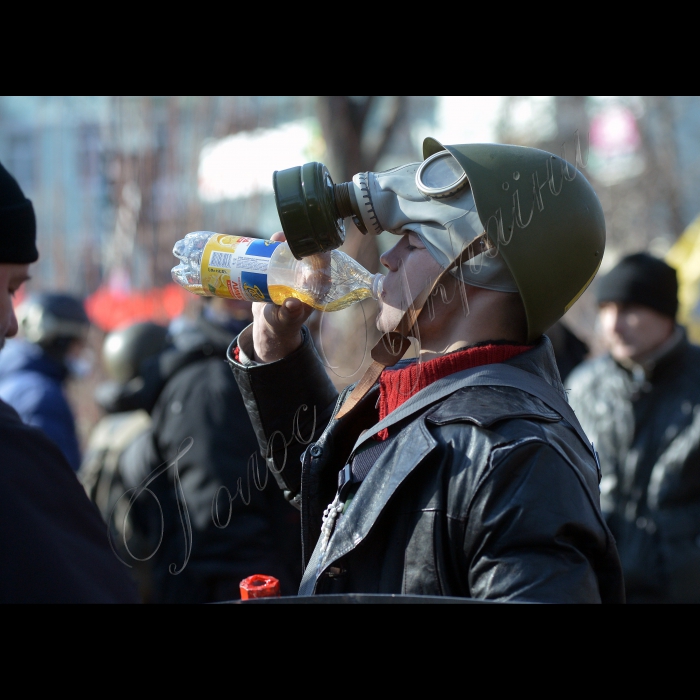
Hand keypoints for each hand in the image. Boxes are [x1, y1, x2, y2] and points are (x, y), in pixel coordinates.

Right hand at [252, 232, 313, 362]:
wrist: (269, 324)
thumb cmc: (282, 324)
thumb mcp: (285, 319)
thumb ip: (290, 314)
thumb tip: (293, 304)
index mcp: (317, 287)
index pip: (324, 265)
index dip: (319, 252)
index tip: (308, 243)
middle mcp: (310, 277)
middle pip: (309, 253)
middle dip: (299, 242)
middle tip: (283, 238)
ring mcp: (297, 272)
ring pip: (296, 251)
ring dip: (288, 240)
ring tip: (276, 238)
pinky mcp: (284, 270)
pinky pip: (284, 253)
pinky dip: (279, 245)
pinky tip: (273, 238)